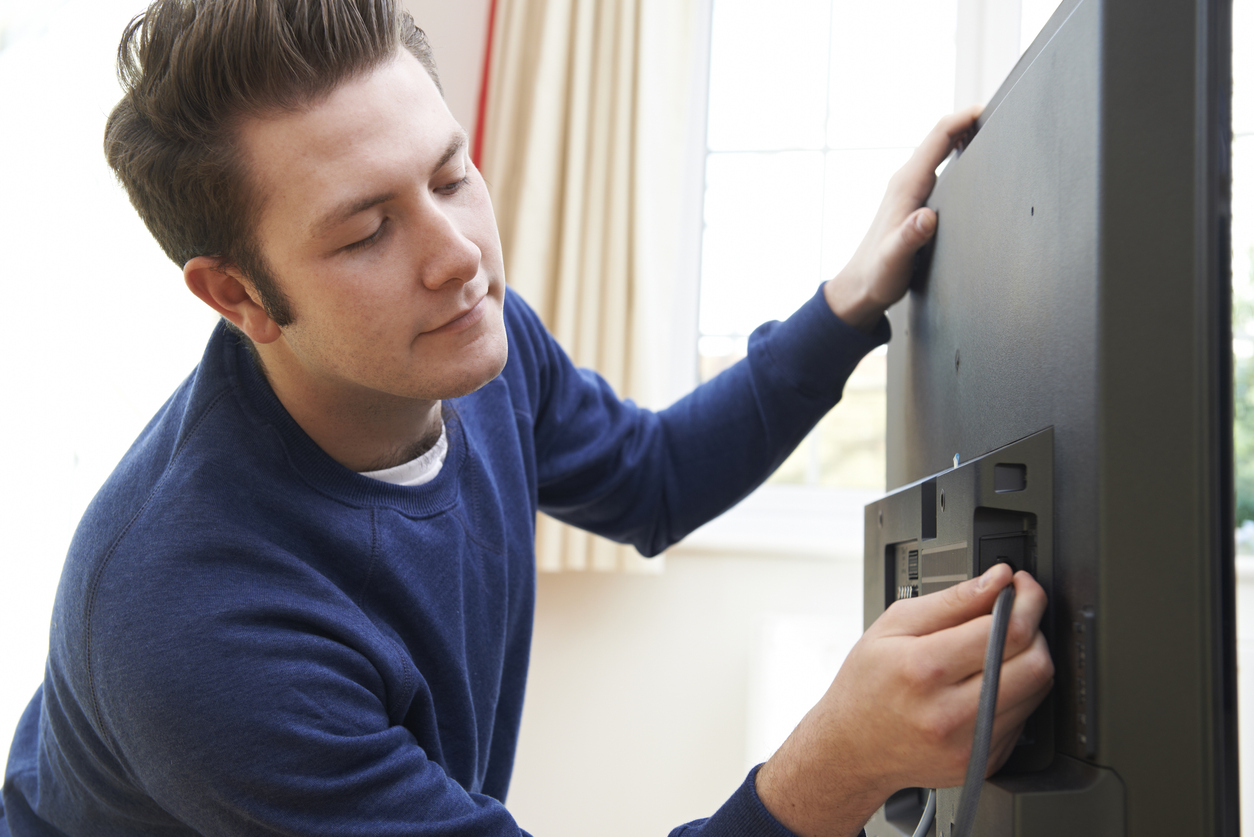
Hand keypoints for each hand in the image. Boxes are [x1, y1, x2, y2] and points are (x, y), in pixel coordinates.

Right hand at [755, 563, 1053, 836]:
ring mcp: (970, 743)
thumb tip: (997, 580)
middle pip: (1035, 663)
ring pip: (1037, 691)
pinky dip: (1015, 692)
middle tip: (1017, 614)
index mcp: (924, 668)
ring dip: (1028, 659)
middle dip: (1034, 628)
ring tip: (997, 649)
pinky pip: (1024, 716)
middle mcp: (950, 712)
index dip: (1026, 600)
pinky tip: (985, 684)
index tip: (1023, 587)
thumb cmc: (866, 684)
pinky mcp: (984, 761)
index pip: (1006, 630)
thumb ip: (951, 600)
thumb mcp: (893, 625)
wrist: (851, 747)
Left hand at [823, 106, 980, 331]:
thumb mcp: (895, 258)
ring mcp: (908, 189)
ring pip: (939, 150)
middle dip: (968, 121)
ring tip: (989, 131)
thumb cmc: (877, 274)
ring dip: (962, 136)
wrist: (861, 286)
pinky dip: (955, 154)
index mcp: (906, 185)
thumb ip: (910, 237)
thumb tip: (926, 218)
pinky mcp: (912, 200)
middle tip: (999, 116)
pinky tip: (969, 162)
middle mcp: (906, 181)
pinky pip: (937, 166)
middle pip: (940, 137)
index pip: (938, 138)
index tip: (987, 109)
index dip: (963, 118)